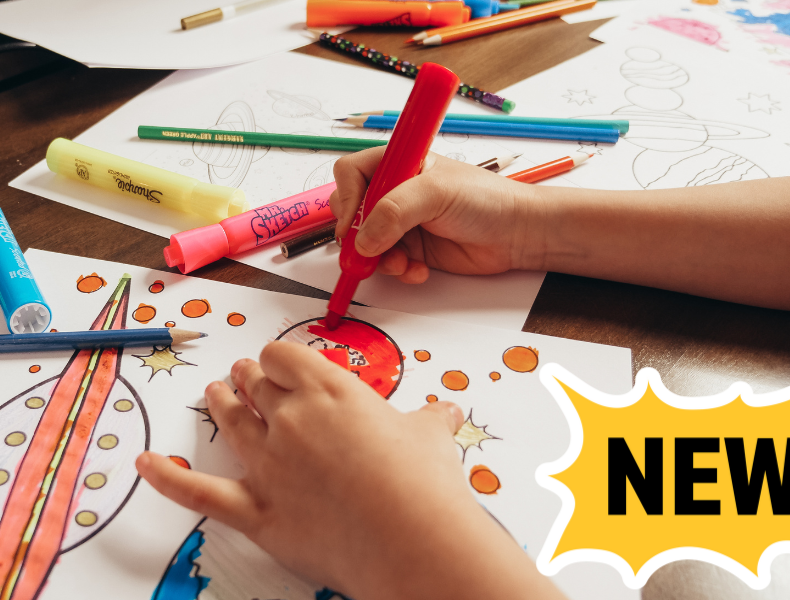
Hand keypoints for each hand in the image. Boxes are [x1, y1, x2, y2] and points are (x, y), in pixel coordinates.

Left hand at [136, 341, 561, 599]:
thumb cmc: (423, 483)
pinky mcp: (258, 511)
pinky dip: (168, 480)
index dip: (279, 358)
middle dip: (250, 376)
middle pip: (256, 383)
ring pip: (230, 421)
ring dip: (220, 403)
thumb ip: (431, 418)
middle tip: (248, 375)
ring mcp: (269, 464)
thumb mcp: (432, 436)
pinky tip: (145, 466)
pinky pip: (201, 493)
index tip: (283, 364)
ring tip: (216, 393)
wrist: (413, 538)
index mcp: (331, 390)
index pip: (285, 356)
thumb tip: (446, 411)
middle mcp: (292, 419)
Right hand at [329, 148, 542, 282]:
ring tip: (402, 263)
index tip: (352, 223)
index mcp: (399, 164)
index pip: (351, 173)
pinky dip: (398, 271)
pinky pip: (388, 264)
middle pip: (352, 212)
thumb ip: (394, 211)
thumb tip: (363, 239)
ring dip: (379, 259)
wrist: (516, 234)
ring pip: (367, 244)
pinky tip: (419, 270)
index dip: (346, 197)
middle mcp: (397, 191)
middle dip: (358, 235)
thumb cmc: (486, 199)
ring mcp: (403, 222)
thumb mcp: (436, 193)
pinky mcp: (413, 249)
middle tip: (368, 251)